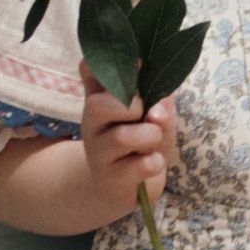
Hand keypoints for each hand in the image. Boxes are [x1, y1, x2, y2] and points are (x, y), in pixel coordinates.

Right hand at [78, 61, 178, 215]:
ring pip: (122, 137)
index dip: (106, 65)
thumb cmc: (143, 140)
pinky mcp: (109, 179)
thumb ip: (161, 103)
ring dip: (150, 137)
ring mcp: (97, 151)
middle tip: (144, 114)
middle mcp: (91, 121)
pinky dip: (155, 162)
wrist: (128, 185)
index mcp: (101, 97)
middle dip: (133, 107)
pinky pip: (139, 166)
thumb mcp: (156, 114)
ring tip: (154, 140)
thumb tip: (160, 108)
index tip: (137, 65)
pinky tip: (153, 162)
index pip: (88, 69)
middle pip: (98, 105)